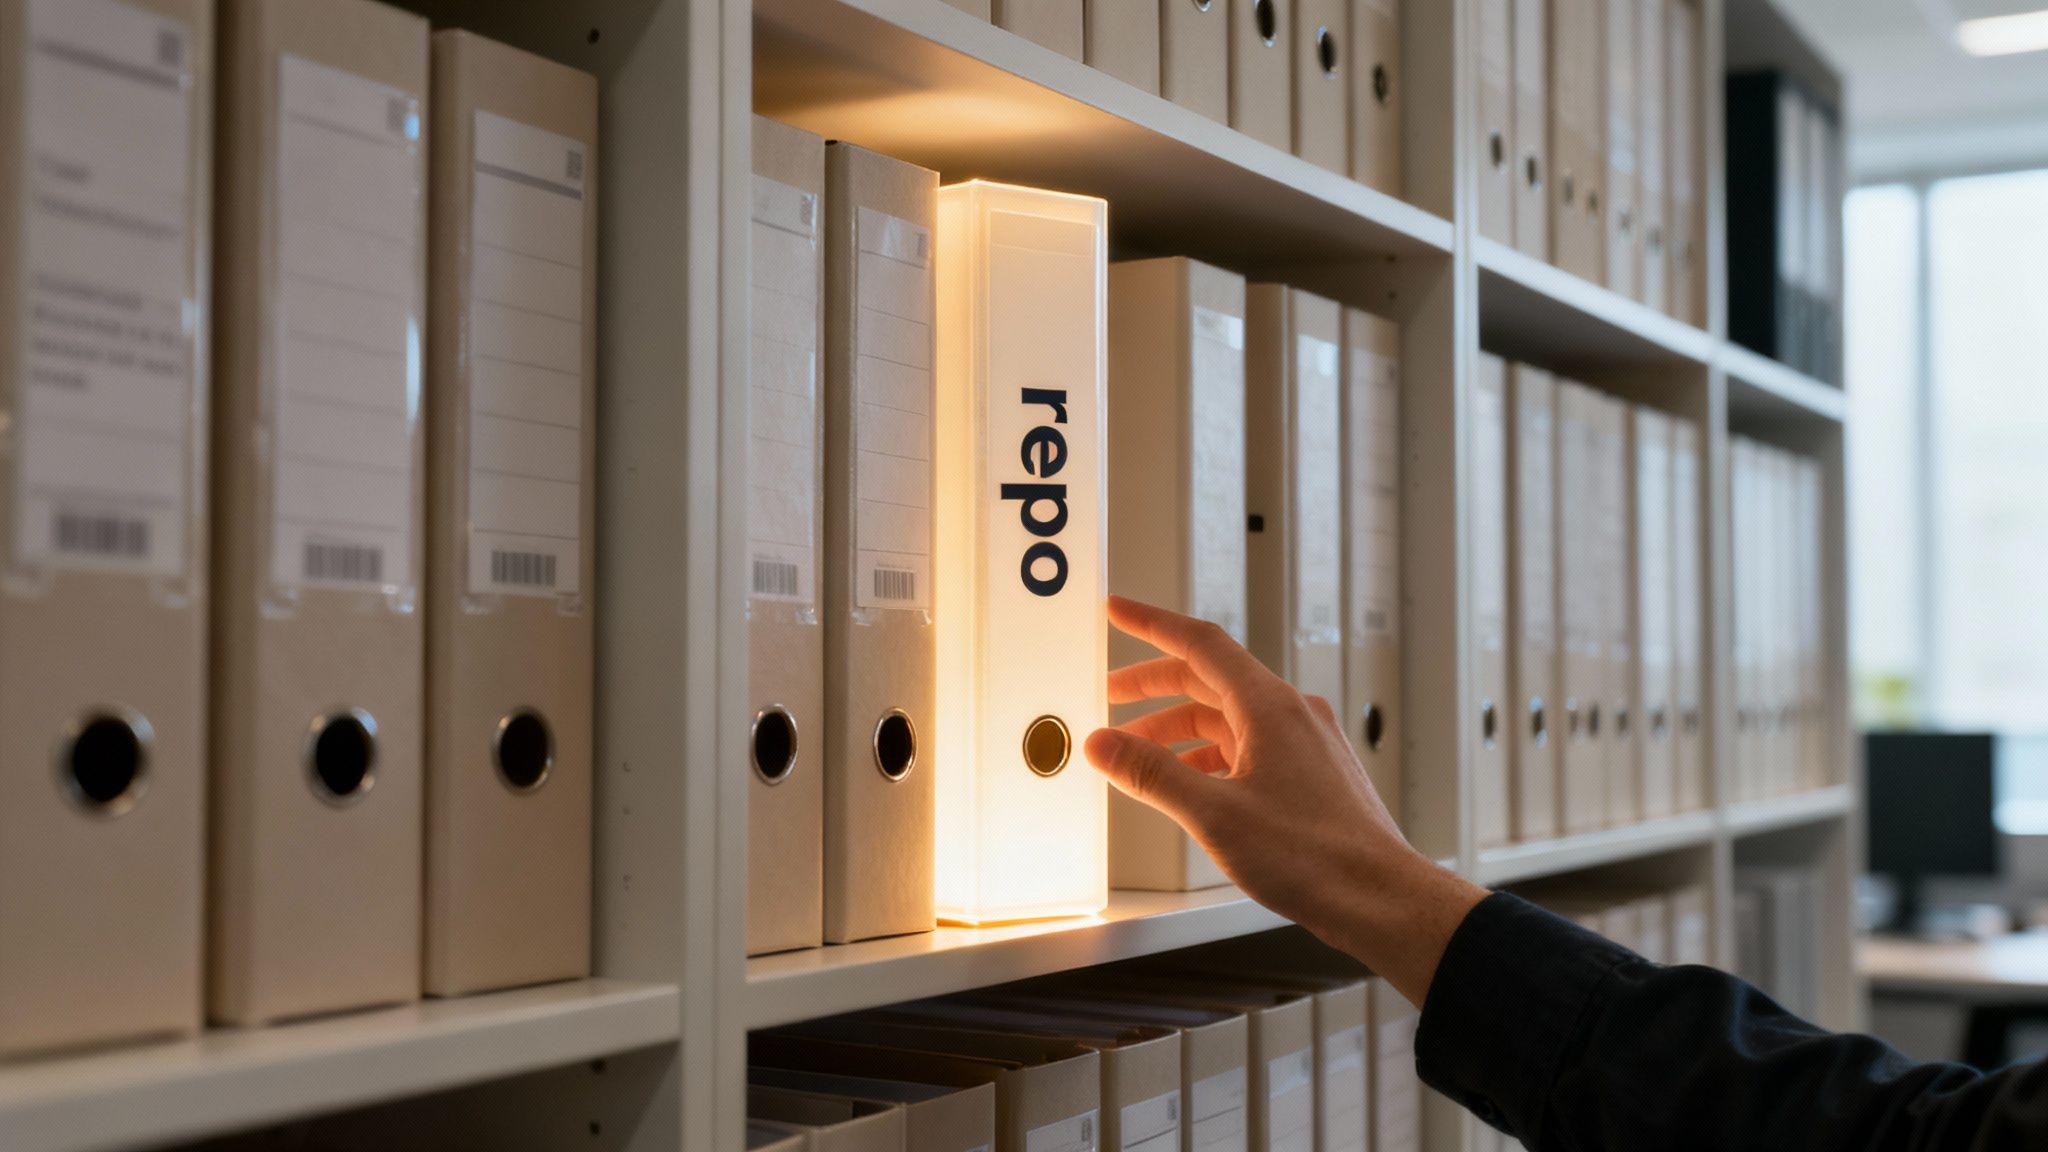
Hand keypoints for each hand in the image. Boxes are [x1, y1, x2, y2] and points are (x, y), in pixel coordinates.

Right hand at [1085, 595, 1487, 1006]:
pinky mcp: (1312, 773)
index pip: (1199, 643)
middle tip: (1112, 694)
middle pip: (1210, 678)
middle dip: (1154, 684)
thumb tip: (1105, 745)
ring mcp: (1306, 742)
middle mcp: (1291, 714)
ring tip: (1139, 752)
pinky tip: (1190, 782)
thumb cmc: (1315, 857)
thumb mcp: (1213, 813)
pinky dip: (1210, 753)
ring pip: (1229, 716)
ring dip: (1179, 727)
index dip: (1150, 624)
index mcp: (1269, 706)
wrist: (1380, 898)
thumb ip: (1151, 774)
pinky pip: (1250, 745)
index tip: (1118, 611)